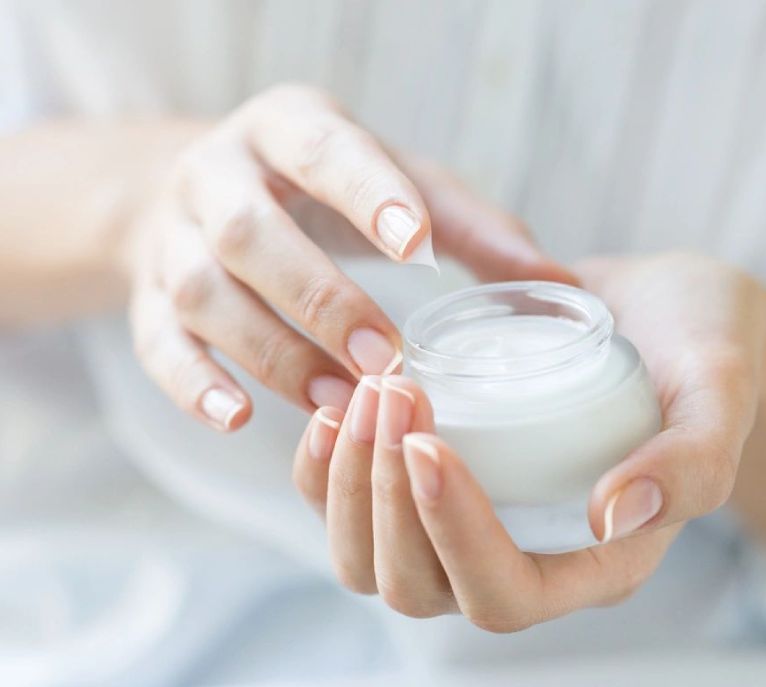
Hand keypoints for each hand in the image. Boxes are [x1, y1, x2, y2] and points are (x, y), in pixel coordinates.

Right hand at [122, 84, 571, 431]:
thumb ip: (469, 227)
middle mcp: (217, 175)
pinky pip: (156, 343)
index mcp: (287, 128)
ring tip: (338, 402)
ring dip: (272, 352)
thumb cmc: (323, 189)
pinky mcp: (147, 298)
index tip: (415, 245)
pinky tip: (239, 419)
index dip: (365, 194)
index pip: (322, 151)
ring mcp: (173, 238)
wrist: (203, 189)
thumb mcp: (393, 180)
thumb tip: (559, 285)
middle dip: (319, 296)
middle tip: (384, 357)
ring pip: (205, 293)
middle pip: (252, 232)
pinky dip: (194, 386)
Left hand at [291, 252, 765, 630]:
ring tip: (364, 393)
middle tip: (391, 395)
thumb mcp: (720, 390)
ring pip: (373, 558)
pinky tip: (334, 407)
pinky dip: (328, 470)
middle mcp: (527, 558)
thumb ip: (692, 459)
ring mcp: (475, 522)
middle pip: (419, 586)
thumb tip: (616, 515)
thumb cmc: (705, 349)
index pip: (503, 593)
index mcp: (597, 563)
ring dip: (350, 484)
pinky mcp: (440, 480)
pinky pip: (357, 507)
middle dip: (387, 499)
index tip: (429, 440)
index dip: (454, 534)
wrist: (670, 312)